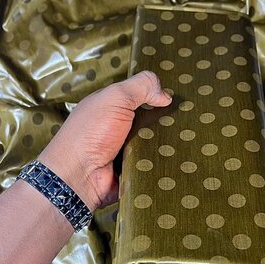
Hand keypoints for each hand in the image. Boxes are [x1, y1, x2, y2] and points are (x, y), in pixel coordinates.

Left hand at [37, 71, 171, 211]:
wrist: (80, 177)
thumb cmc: (90, 133)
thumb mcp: (115, 98)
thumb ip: (140, 87)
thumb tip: (165, 94)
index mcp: (112, 108)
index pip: (140, 98)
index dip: (157, 96)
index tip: (177, 98)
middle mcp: (119, 129)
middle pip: (152, 122)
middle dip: (167, 122)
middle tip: (184, 121)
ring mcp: (127, 152)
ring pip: (156, 145)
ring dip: (167, 144)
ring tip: (184, 141)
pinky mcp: (134, 171)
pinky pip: (154, 165)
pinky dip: (163, 163)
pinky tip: (177, 160)